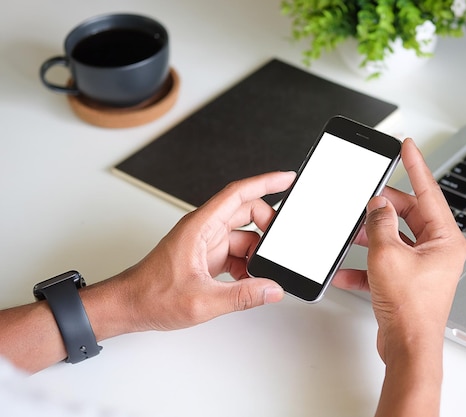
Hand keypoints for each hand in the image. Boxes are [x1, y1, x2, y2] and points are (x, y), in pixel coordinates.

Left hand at [89, 171, 295, 334]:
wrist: (128, 306)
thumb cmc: (151, 295)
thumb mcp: (202, 300)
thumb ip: (242, 296)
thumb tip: (272, 289)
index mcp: (200, 227)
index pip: (238, 193)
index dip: (266, 182)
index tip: (287, 178)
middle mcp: (204, 230)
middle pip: (246, 213)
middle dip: (267, 227)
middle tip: (281, 244)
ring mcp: (205, 243)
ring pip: (243, 236)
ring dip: (256, 253)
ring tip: (262, 273)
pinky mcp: (206, 257)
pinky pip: (235, 253)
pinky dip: (247, 266)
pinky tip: (248, 282)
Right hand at [333, 139, 465, 415]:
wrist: (408, 348)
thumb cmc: (411, 310)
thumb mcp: (388, 255)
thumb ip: (379, 223)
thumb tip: (377, 205)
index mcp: (444, 239)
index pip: (428, 191)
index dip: (416, 165)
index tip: (407, 146)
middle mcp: (437, 250)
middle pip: (407, 215)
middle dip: (382, 208)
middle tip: (364, 197)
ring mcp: (422, 266)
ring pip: (393, 238)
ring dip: (370, 237)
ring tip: (350, 232)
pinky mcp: (406, 281)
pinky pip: (384, 263)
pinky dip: (365, 265)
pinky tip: (345, 270)